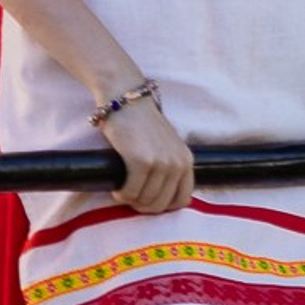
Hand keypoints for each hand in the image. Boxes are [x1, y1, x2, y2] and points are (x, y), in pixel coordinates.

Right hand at [99, 90, 193, 215]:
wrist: (125, 99)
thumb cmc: (140, 122)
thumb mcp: (165, 145)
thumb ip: (169, 166)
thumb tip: (158, 195)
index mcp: (187, 161)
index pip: (182, 200)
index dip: (163, 206)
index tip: (147, 200)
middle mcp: (178, 163)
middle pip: (162, 203)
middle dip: (144, 206)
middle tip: (130, 198)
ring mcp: (161, 163)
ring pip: (146, 200)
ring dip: (131, 200)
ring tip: (122, 192)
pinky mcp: (141, 161)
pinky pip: (131, 192)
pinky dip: (122, 195)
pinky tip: (117, 189)